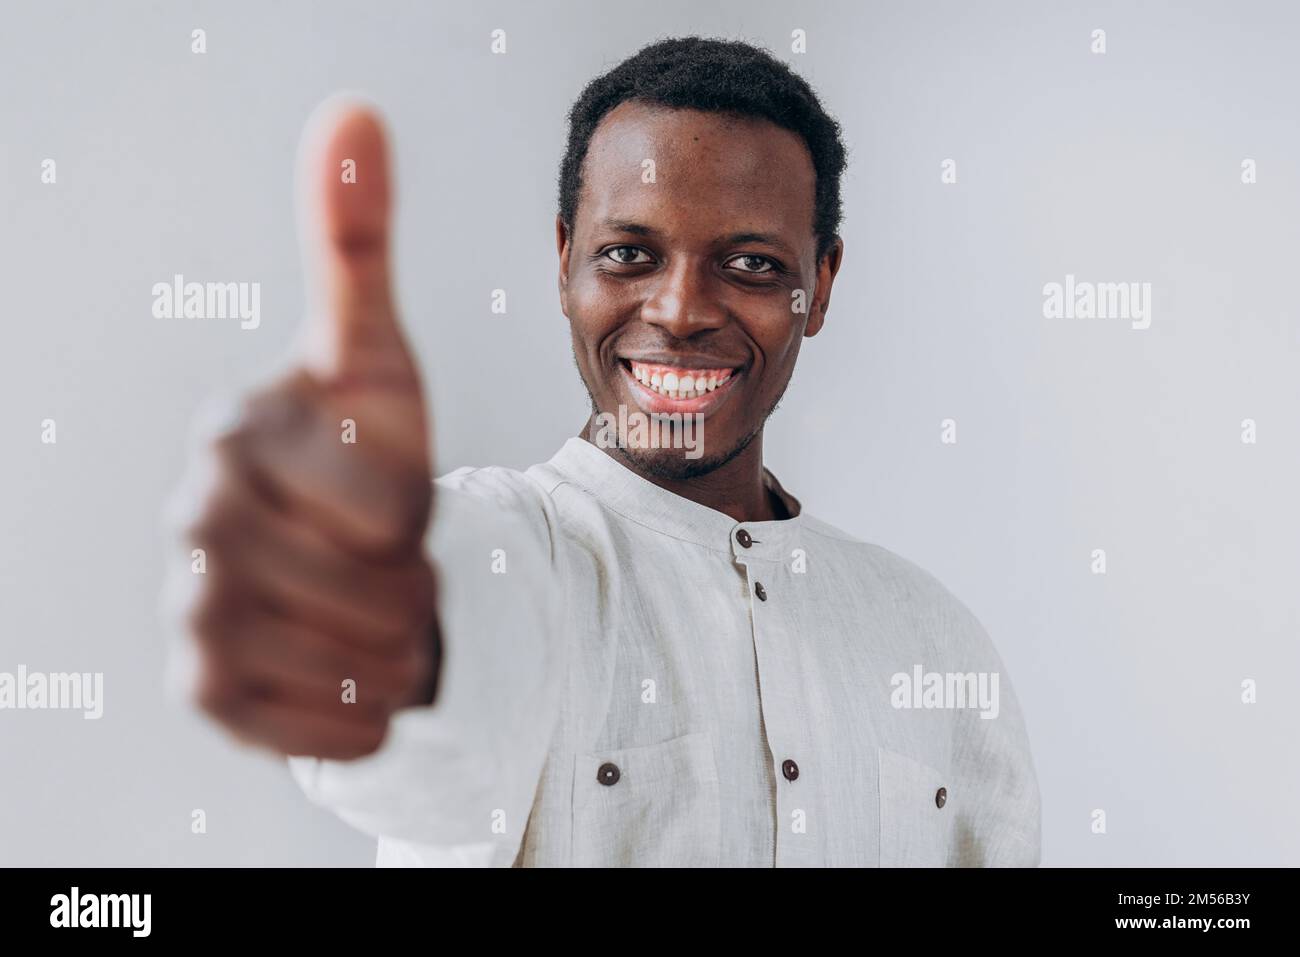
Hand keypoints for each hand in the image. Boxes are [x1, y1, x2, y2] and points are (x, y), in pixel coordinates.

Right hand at [175, 101, 437, 759]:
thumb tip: (353, 113)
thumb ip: (357, 244)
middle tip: (378, 559)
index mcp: (234, 432)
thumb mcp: (373, 356)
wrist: (336, 564)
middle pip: (382, 591)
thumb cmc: (361, 458)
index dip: (422, 514)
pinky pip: (331, 729)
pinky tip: (347, 665)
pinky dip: (370, 708)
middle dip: (410, 583)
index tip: (384, 497)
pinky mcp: (204, 694)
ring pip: (365, 662)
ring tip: (367, 606)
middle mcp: (192, 519)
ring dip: (397, 643)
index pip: (396, 509)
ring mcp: (189, 610)